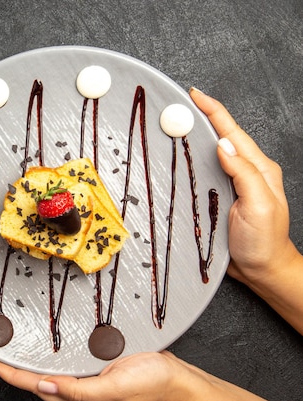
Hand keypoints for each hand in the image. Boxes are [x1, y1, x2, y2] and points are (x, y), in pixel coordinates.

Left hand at [0, 351, 192, 400]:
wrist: (175, 379)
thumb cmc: (150, 383)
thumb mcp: (115, 389)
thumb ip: (80, 391)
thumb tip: (45, 387)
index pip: (38, 388)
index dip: (13, 376)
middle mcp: (81, 395)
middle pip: (38, 385)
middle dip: (14, 373)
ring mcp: (88, 385)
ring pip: (49, 378)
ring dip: (28, 368)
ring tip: (10, 357)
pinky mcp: (95, 374)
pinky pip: (65, 370)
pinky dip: (48, 363)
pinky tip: (43, 357)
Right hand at [190, 88, 302, 333]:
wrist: (261, 269)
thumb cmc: (264, 241)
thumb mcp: (259, 206)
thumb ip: (245, 174)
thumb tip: (224, 144)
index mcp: (257, 169)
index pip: (231, 132)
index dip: (213, 111)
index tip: (194, 95)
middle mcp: (243, 171)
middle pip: (219, 137)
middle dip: (199, 117)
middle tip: (176, 106)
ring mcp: (230, 184)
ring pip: (209, 153)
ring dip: (191, 138)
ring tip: (172, 126)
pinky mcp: (218, 197)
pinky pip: (203, 172)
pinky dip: (189, 160)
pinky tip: (177, 158)